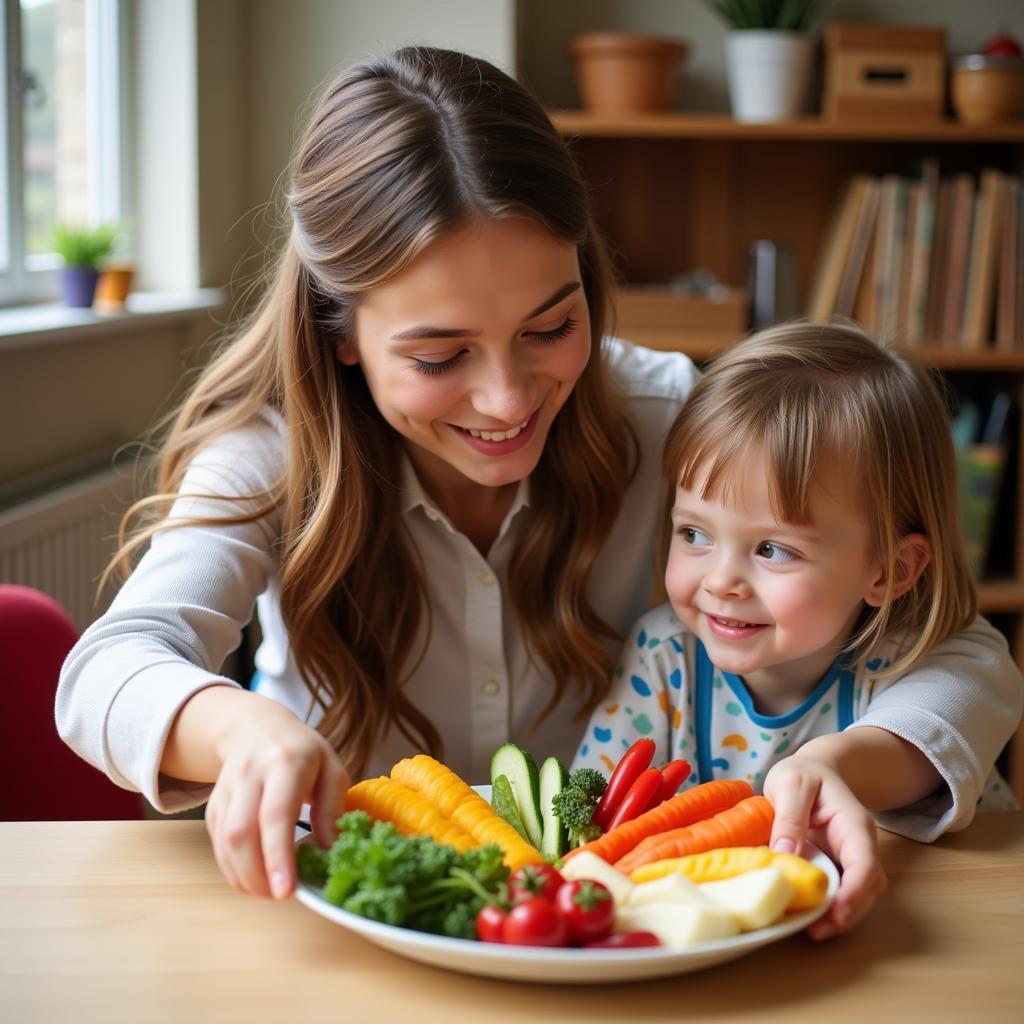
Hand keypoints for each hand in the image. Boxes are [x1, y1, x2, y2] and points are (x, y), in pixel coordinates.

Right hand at [204, 695, 348, 899]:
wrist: (254, 726)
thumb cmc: (301, 750)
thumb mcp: (331, 767)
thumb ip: (333, 807)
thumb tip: (329, 850)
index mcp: (286, 761)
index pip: (276, 814)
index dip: (279, 856)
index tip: (287, 891)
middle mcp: (250, 773)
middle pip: (243, 832)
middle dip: (258, 874)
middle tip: (279, 897)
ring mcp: (227, 788)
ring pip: (225, 841)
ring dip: (244, 876)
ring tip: (269, 891)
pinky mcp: (213, 803)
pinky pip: (217, 842)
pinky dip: (233, 868)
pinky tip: (252, 878)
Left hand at [762, 756, 886, 939]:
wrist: (814, 769)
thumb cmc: (804, 773)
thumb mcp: (791, 783)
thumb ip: (789, 816)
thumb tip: (785, 853)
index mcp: (853, 823)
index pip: (864, 862)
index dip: (854, 892)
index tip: (836, 913)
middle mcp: (859, 845)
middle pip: (867, 887)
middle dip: (848, 913)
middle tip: (817, 931)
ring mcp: (850, 858)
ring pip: (857, 894)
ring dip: (839, 915)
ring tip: (811, 930)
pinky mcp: (837, 866)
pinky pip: (839, 891)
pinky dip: (827, 906)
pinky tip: (805, 914)